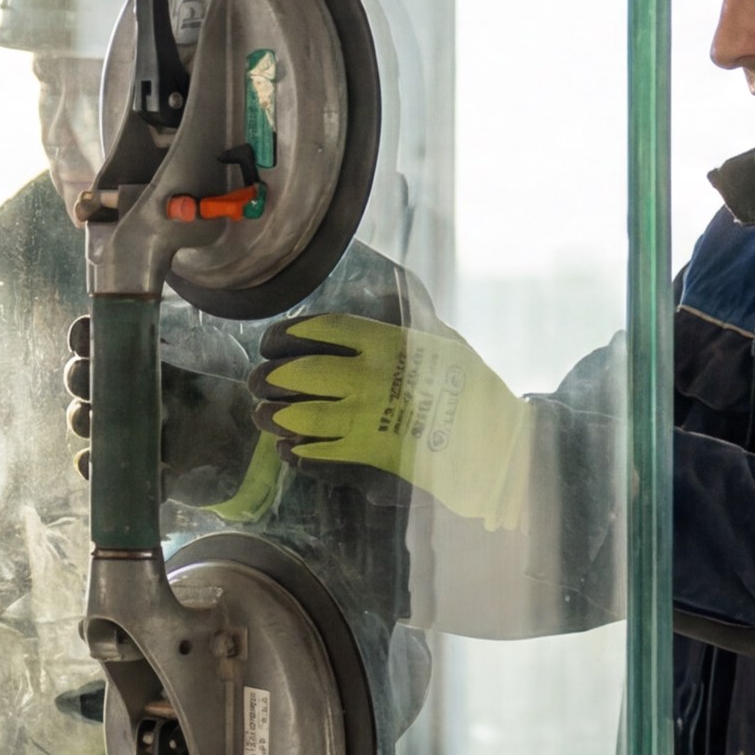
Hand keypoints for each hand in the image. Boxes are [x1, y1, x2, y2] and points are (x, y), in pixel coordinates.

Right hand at [64, 314, 281, 518]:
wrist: (252, 439)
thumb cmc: (227, 390)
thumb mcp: (208, 356)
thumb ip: (176, 343)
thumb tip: (145, 321)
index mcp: (137, 360)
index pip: (95, 344)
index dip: (83, 339)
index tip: (85, 334)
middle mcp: (124, 393)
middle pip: (82, 382)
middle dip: (78, 377)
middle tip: (89, 378)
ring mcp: (127, 431)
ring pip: (86, 423)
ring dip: (83, 419)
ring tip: (95, 419)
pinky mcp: (137, 468)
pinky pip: (105, 471)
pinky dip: (94, 468)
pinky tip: (97, 461)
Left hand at [257, 311, 529, 530]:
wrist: (496, 440)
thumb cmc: (473, 388)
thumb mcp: (441, 340)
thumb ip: (404, 323)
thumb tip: (382, 300)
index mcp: (386, 342)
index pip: (322, 328)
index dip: (288, 334)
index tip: (272, 341)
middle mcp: (370, 376)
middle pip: (302, 371)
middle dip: (272, 377)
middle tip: (259, 382)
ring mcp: (368, 417)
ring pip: (303, 414)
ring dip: (277, 415)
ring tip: (265, 416)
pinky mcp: (371, 454)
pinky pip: (321, 452)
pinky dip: (300, 451)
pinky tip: (289, 449)